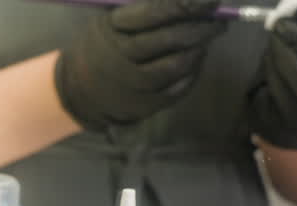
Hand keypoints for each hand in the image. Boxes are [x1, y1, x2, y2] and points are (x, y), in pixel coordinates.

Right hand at [55, 0, 226, 129]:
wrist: (76, 91)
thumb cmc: (101, 45)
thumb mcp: (109, 20)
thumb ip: (142, 9)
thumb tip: (186, 3)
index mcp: (111, 30)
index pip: (154, 13)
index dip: (185, 4)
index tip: (210, 0)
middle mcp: (121, 58)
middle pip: (171, 39)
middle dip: (202, 26)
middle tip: (219, 19)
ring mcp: (133, 85)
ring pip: (179, 64)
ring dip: (199, 48)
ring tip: (207, 37)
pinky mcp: (144, 104)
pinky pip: (179, 86)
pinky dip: (193, 70)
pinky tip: (194, 59)